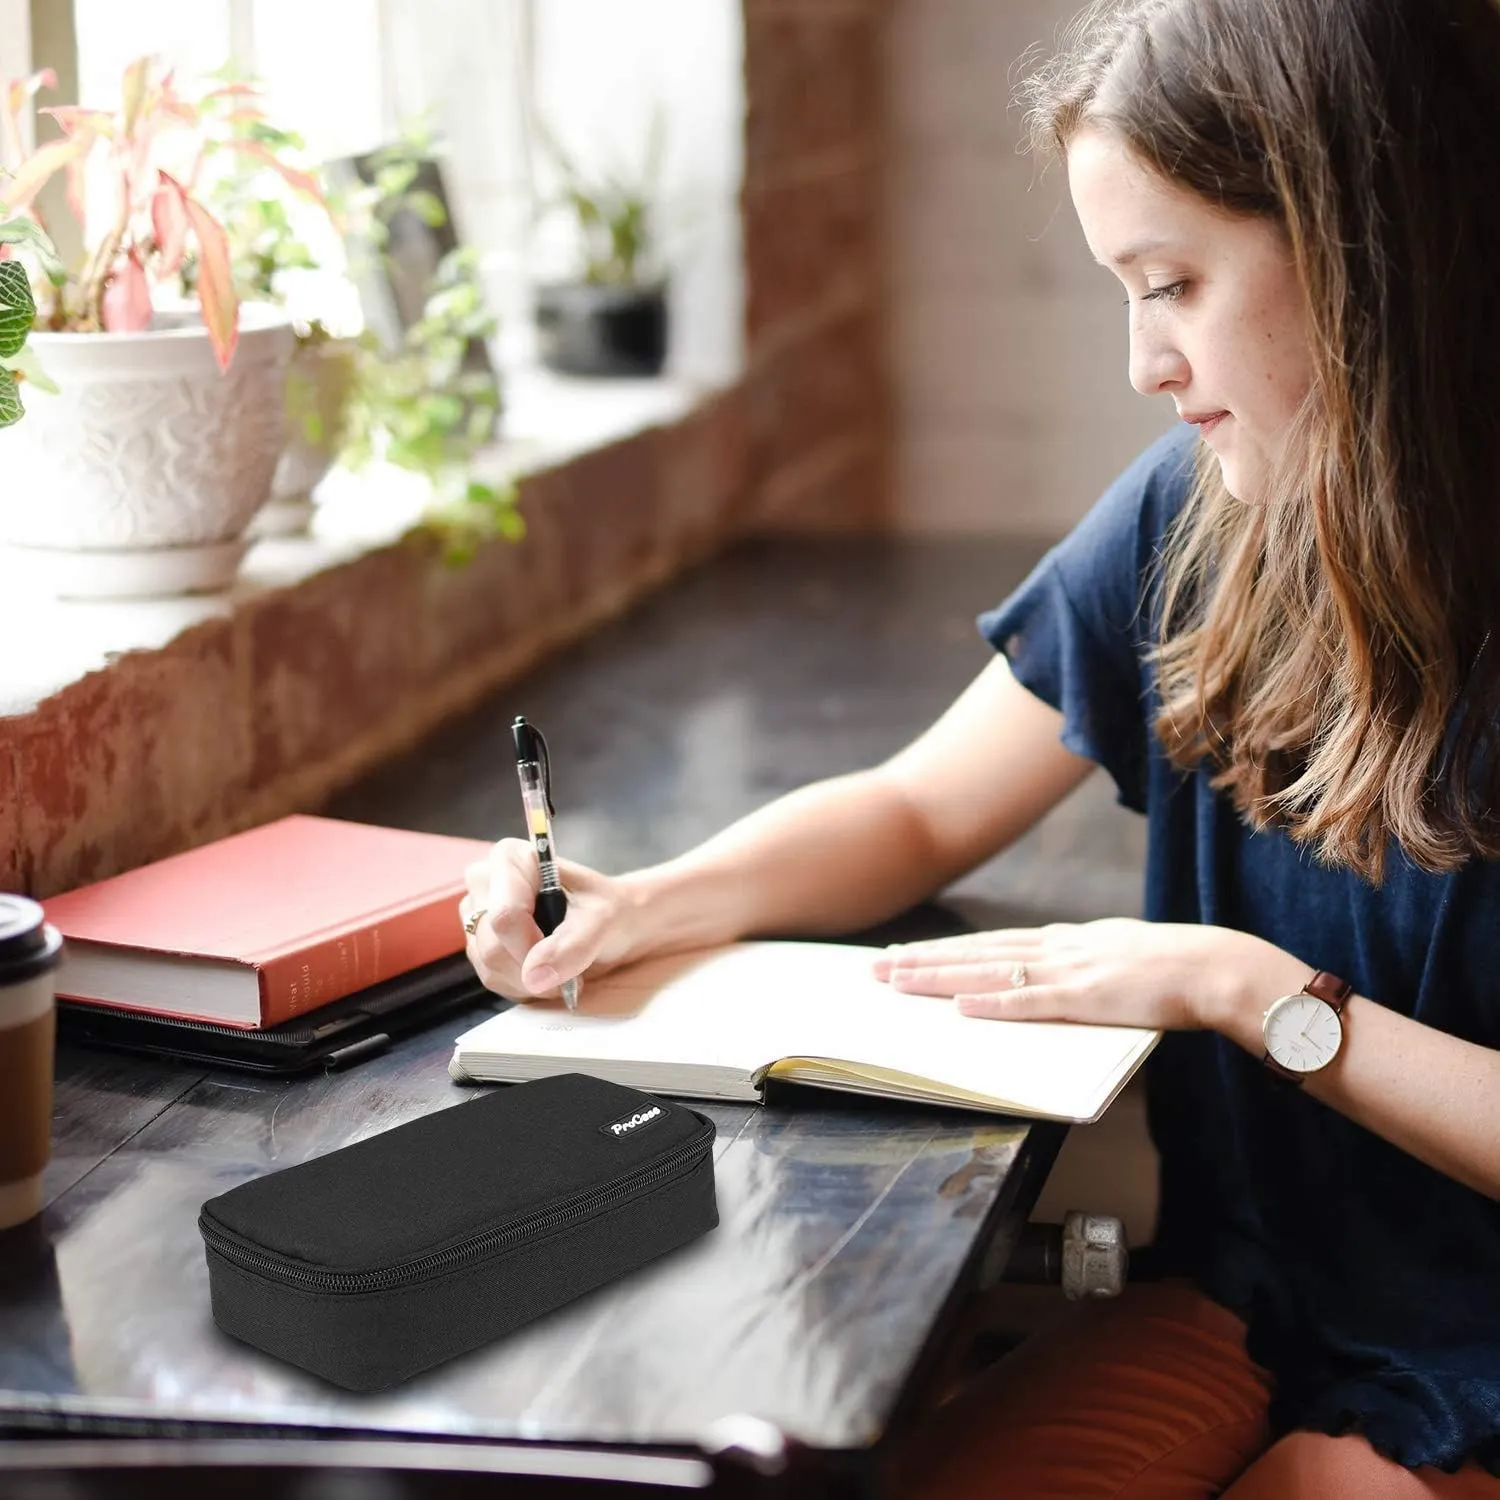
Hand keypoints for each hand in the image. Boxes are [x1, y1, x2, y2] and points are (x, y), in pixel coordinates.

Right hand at [459, 840, 639, 1003]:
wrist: (613, 924)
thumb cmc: (608, 910)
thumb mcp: (604, 919)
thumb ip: (573, 944)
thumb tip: (534, 975)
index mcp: (510, 859)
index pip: (505, 915)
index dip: (532, 946)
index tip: (566, 953)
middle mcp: (484, 882)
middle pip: (492, 946)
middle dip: (535, 968)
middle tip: (572, 967)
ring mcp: (477, 915)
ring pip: (490, 967)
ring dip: (532, 981)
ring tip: (562, 967)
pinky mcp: (478, 944)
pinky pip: (493, 978)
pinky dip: (524, 985)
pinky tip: (546, 971)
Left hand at [872, 917, 1308, 1033]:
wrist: (1215, 966)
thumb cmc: (1174, 970)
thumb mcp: (1117, 957)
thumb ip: (1082, 964)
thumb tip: (1053, 975)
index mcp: (1066, 940)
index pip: (991, 943)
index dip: (945, 950)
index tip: (906, 955)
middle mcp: (1058, 948)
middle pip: (975, 952)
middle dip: (923, 961)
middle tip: (876, 969)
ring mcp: (1069, 971)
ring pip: (989, 972)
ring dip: (940, 978)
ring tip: (897, 983)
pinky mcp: (1085, 998)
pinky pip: (1029, 1002)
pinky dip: (991, 1003)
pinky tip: (958, 1006)